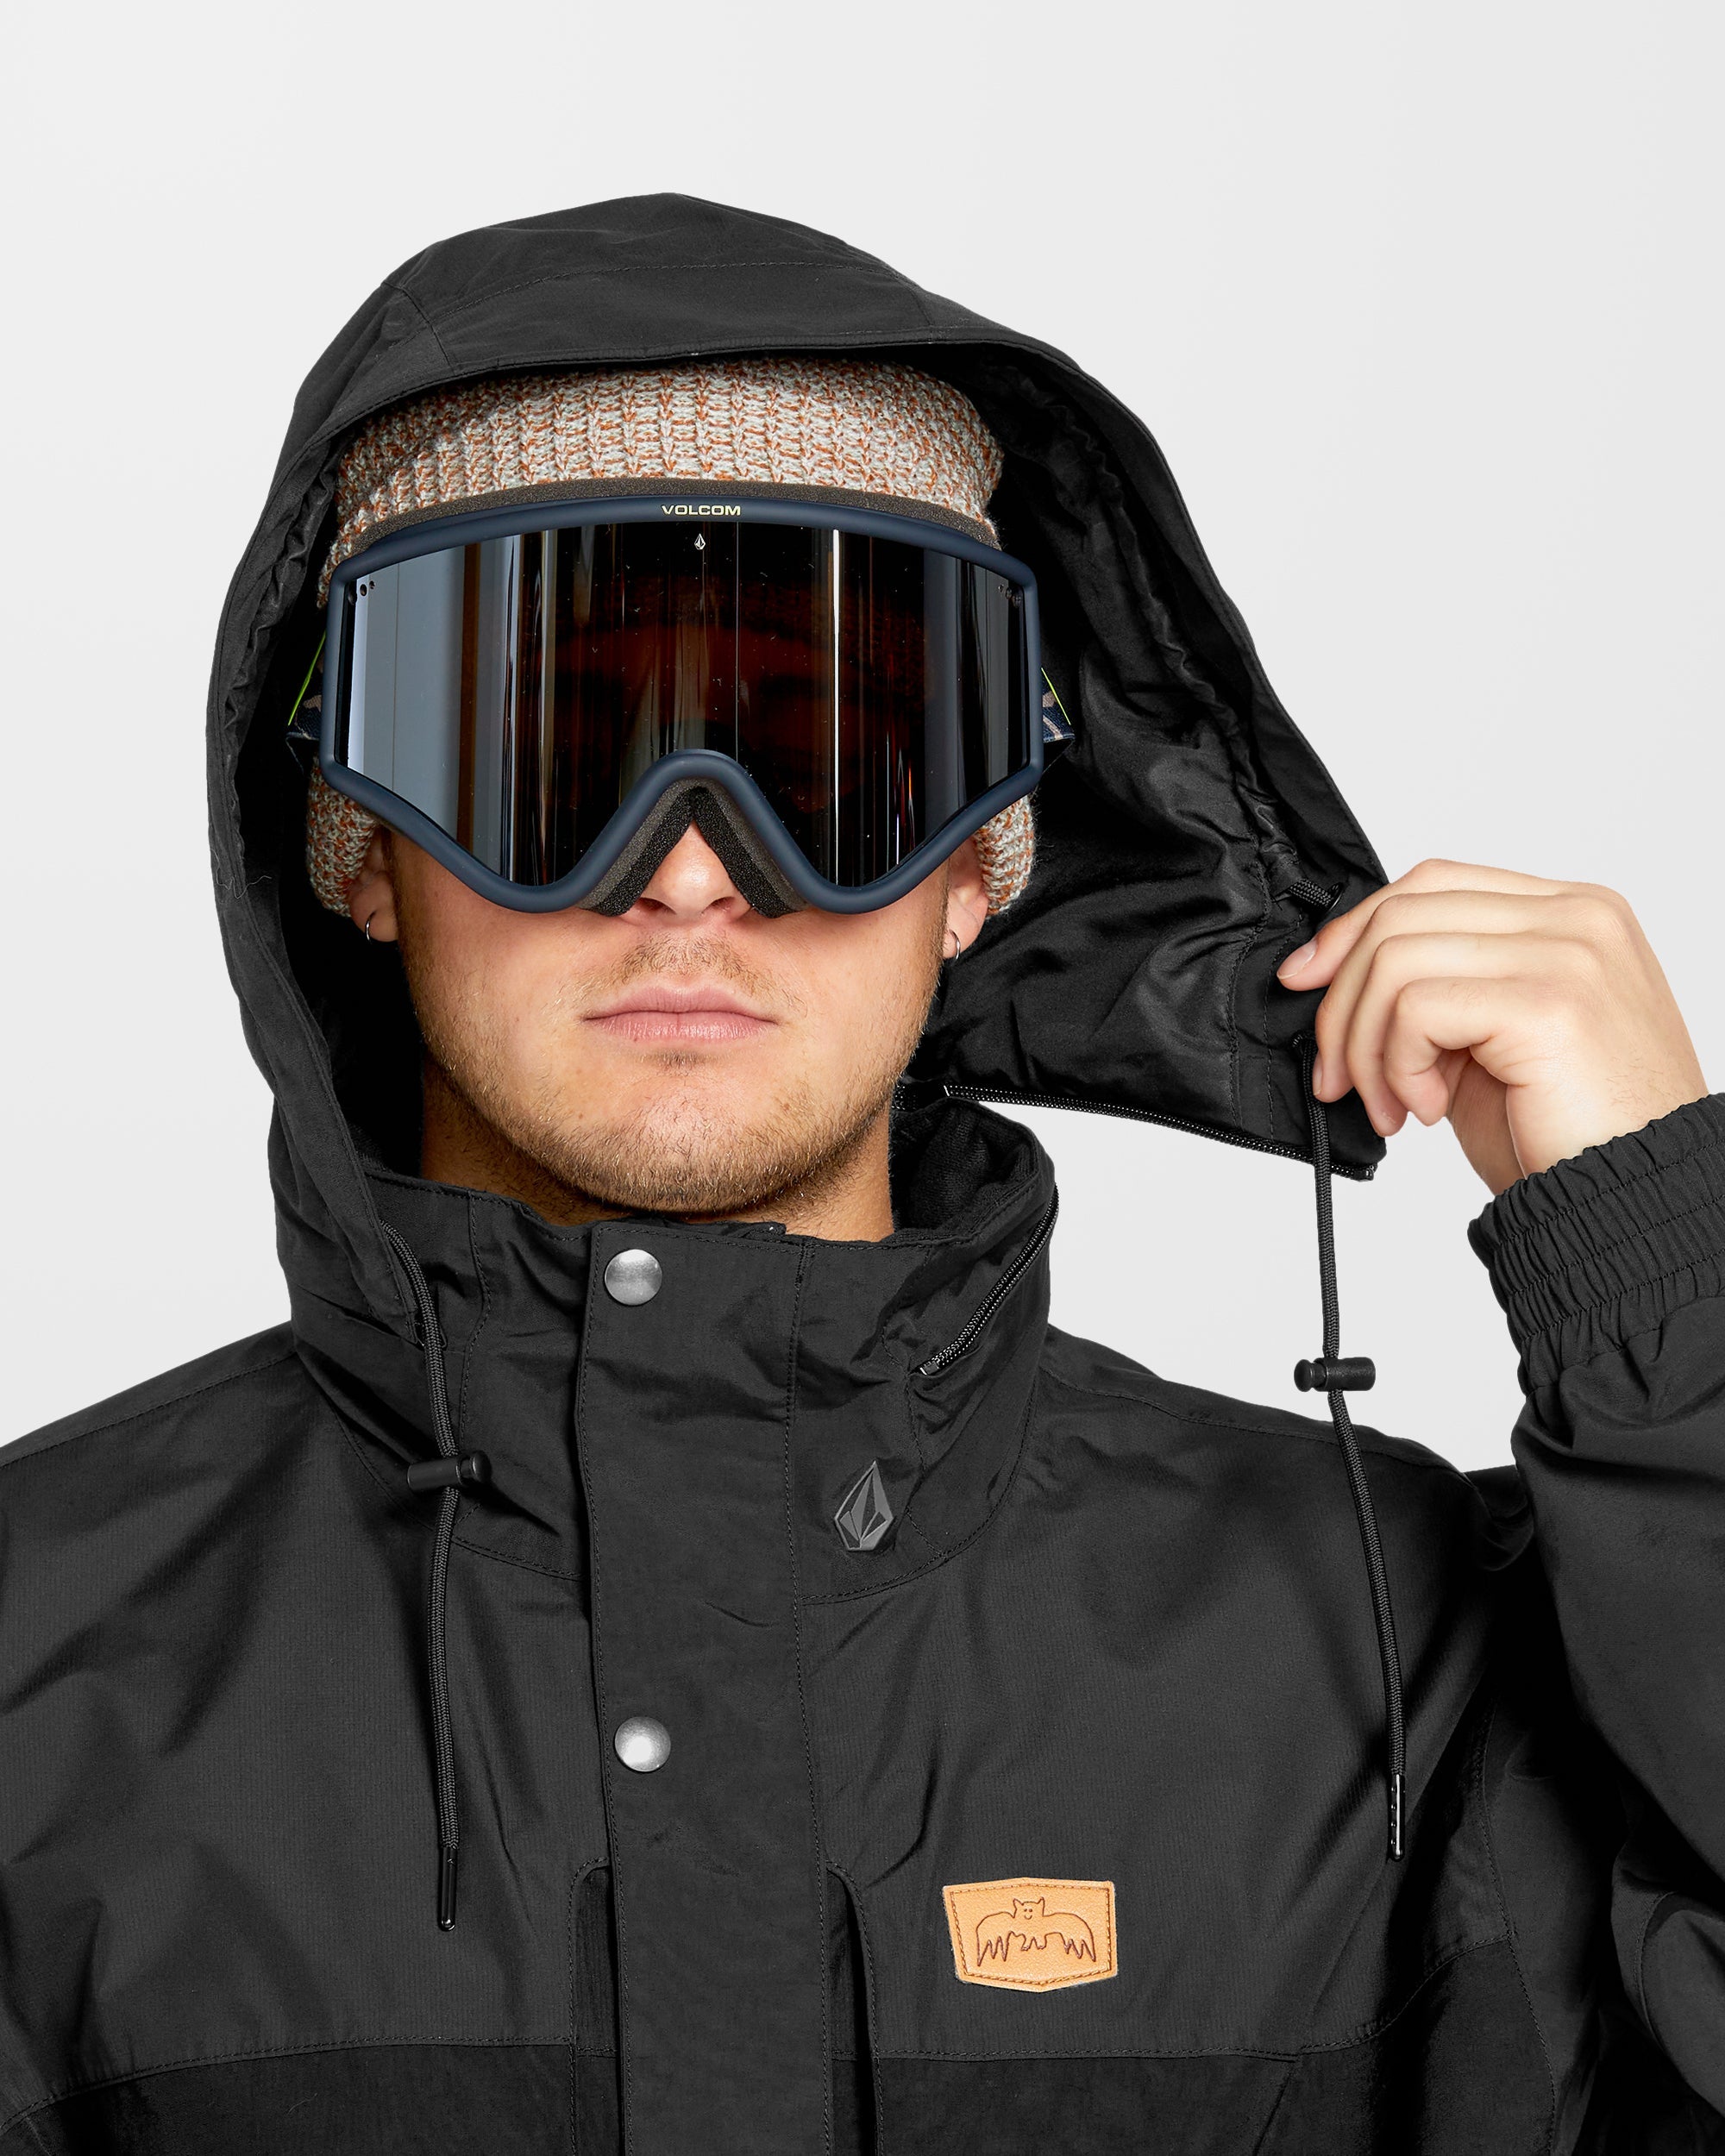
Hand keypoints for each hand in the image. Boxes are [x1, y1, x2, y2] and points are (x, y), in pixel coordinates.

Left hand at [1275, 860, 1708, 1194]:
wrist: (1637, 1201)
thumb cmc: (1571, 1134)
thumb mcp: (1491, 1043)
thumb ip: (1440, 990)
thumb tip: (1333, 977)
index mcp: (1570, 915)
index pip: (1433, 883)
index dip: (1354, 930)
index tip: (1306, 982)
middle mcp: (1577, 919)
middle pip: (1403, 913)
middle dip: (1344, 1002)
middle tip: (1339, 1076)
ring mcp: (1568, 953)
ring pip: (1396, 959)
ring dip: (1367, 1046)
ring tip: (1393, 1105)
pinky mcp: (1548, 1002)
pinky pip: (1416, 1007)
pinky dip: (1397, 1065)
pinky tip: (1428, 1109)